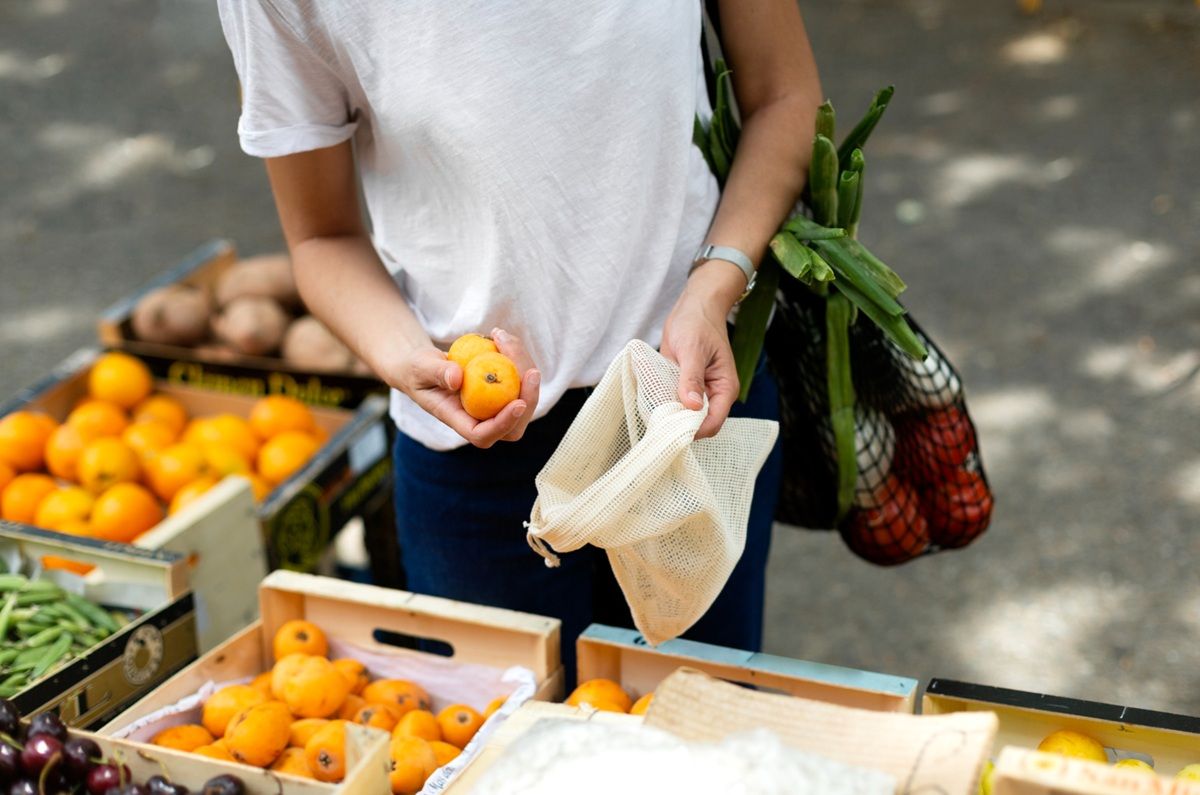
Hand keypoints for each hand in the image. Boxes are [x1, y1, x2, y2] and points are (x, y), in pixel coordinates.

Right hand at [389, 328, 540, 447]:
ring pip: (523, 400)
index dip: (503, 424)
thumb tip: (457, 379)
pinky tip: (502, 338)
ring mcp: (494, 408)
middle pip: (514, 426)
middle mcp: (480, 420)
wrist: (424, 365)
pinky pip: (520, 381)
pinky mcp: (503, 391)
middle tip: (531, 371)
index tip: (518, 403)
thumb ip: (436, 372)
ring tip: (503, 338)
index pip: (483, 435)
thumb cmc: (417, 369)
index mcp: (458, 421)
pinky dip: (518, 358)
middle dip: (529, 399)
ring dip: (523, 368)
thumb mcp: (420, 367)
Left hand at [661, 264, 743, 438]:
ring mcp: (698, 391)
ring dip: (670, 415)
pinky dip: (664, 404)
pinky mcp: (684, 386)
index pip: (713, 422)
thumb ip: (691, 379)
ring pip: (685, 415)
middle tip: (658, 422)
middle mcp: (713, 394)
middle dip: (680, 425)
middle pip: (698, 423)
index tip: (672, 430)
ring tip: (653, 411)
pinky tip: (652, 400)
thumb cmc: (697, 323)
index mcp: (724, 388)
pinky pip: (674, 403)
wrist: (693, 306)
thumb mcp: (692, 350)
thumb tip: (692, 406)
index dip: (695, 431)